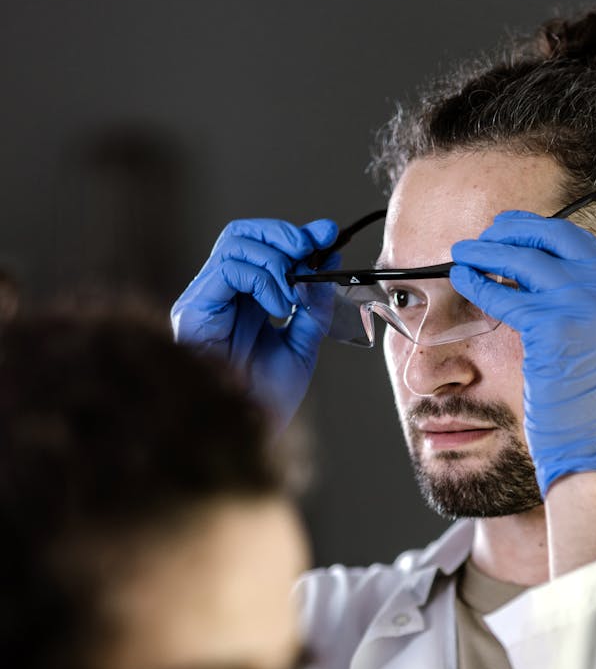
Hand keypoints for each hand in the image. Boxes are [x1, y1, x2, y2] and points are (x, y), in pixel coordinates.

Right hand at [171, 217, 337, 427]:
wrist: (252, 433)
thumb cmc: (268, 401)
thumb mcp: (301, 346)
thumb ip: (312, 309)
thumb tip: (325, 270)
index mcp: (243, 303)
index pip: (262, 249)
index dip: (296, 236)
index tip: (329, 235)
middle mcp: (220, 297)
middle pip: (244, 235)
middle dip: (285, 236)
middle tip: (314, 250)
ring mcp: (204, 302)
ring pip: (235, 244)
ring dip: (276, 259)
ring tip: (294, 294)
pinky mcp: (193, 311)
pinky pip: (227, 269)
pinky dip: (261, 278)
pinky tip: (277, 305)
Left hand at [450, 211, 595, 496]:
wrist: (594, 449)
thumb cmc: (590, 411)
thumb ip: (589, 307)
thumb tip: (541, 276)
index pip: (582, 245)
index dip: (543, 233)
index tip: (513, 231)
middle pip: (557, 239)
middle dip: (514, 231)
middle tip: (485, 235)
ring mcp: (590, 306)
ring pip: (527, 261)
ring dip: (488, 251)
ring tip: (462, 253)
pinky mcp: (557, 325)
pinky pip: (507, 296)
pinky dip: (479, 284)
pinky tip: (462, 279)